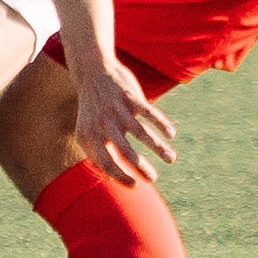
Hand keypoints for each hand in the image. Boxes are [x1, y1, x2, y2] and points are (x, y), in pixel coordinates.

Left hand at [72, 60, 177, 185]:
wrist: (93, 73)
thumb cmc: (93, 109)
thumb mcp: (86, 131)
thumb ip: (95, 152)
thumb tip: (110, 176)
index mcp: (91, 135)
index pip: (106, 163)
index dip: (121, 177)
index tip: (136, 184)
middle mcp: (104, 124)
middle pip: (125, 152)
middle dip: (141, 168)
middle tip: (153, 179)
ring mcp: (118, 109)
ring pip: (141, 133)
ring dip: (158, 148)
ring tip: (171, 159)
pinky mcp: (130, 97)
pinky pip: (149, 112)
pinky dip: (161, 124)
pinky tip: (171, 134)